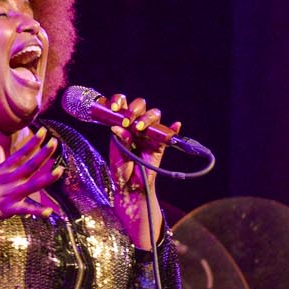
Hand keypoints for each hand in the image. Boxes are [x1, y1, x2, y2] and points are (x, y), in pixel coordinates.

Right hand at [0, 127, 63, 276]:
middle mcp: (6, 181)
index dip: (33, 143)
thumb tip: (1, 150)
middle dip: (43, 155)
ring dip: (45, 179)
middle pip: (28, 165)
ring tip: (60, 171)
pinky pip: (22, 211)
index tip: (44, 131)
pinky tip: (47, 212)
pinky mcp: (3, 210)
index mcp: (1, 171)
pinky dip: (34, 211)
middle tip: (55, 143)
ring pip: (30, 185)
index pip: (20, 153)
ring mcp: (5, 195)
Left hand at [102, 93, 172, 247]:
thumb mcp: (117, 152)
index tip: (114, 108)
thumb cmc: (121, 168)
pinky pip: (169, 134)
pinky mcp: (160, 144)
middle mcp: (136, 125)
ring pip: (154, 115)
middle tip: (127, 121)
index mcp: (123, 123)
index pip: (123, 104)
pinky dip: (173, 129)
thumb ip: (121, 139)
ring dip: (147, 118)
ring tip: (139, 128)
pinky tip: (175, 125)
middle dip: (134, 110)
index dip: (119, 101)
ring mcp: (149, 133)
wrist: (130, 187)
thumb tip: (121, 126)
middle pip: (140, 106)